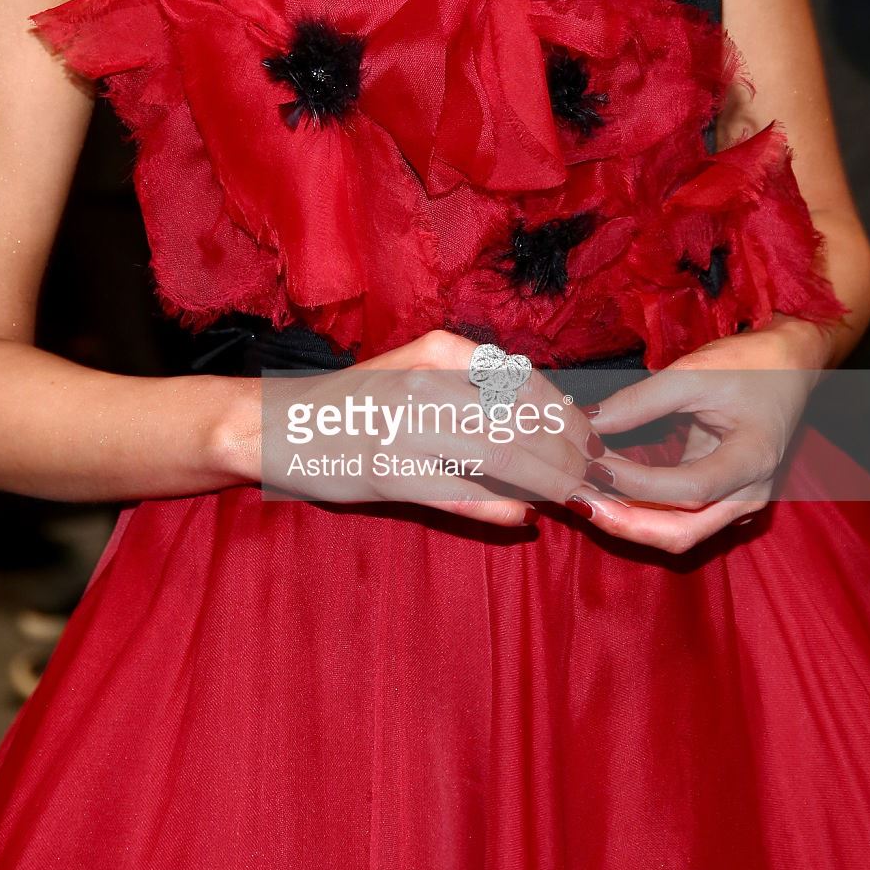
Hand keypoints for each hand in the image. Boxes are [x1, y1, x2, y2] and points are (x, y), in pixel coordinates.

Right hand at [260, 328, 599, 527]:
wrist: (276, 424)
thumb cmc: (357, 402)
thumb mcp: (417, 374)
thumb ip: (475, 388)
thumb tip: (552, 415)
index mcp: (438, 351)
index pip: (527, 381)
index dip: (569, 416)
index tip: (593, 441)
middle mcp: (427, 382)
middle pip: (522, 422)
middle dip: (568, 456)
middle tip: (592, 481)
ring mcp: (406, 428)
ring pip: (501, 454)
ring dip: (546, 483)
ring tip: (570, 500)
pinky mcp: (387, 473)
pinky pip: (458, 494)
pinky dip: (498, 508)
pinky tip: (521, 518)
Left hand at [556, 324, 823, 554]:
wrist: (790, 365)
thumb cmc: (749, 364)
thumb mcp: (694, 372)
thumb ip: (640, 401)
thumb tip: (587, 423)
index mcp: (752, 461)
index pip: (689, 487)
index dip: (637, 483)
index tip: (592, 464)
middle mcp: (749, 494)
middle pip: (683, 531)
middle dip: (626, 522)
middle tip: (578, 501)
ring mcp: (738, 502)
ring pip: (679, 533)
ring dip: (629, 522)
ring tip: (585, 500)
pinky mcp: (722, 499)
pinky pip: (679, 519)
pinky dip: (642, 513)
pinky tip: (606, 497)